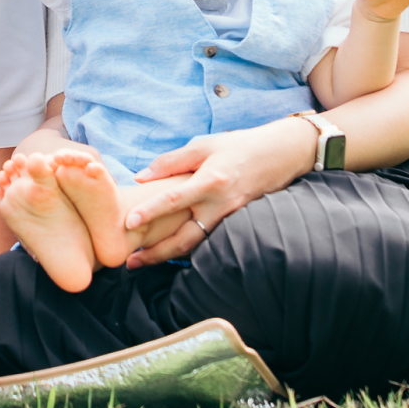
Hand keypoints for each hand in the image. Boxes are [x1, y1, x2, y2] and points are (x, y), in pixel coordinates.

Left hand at [121, 120, 310, 263]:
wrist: (278, 156)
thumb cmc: (238, 147)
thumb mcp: (204, 146)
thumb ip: (171, 162)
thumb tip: (140, 178)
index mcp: (210, 181)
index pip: (174, 200)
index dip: (150, 212)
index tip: (129, 223)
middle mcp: (219, 205)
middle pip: (184, 238)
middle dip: (156, 254)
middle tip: (131, 261)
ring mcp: (228, 219)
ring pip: (194, 246)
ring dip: (167, 256)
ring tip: (143, 261)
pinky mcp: (233, 225)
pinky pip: (206, 241)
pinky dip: (186, 250)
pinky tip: (167, 252)